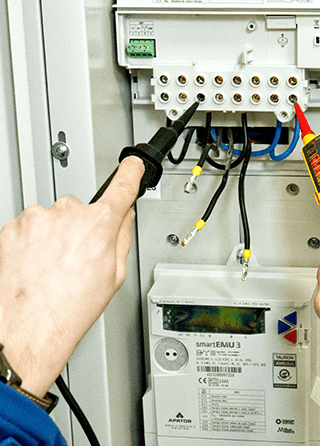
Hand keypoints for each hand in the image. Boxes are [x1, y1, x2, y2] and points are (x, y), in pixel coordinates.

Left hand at [0, 156, 143, 397]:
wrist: (27, 328)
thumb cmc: (69, 308)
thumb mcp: (114, 275)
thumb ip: (121, 238)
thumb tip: (123, 219)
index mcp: (100, 223)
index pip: (122, 186)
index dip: (130, 173)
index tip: (132, 166)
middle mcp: (68, 213)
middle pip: (83, 209)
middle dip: (83, 227)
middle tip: (78, 257)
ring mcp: (38, 217)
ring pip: (54, 218)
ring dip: (55, 235)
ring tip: (53, 267)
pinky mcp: (14, 226)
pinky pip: (31, 226)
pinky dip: (33, 241)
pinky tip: (36, 265)